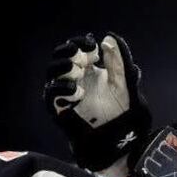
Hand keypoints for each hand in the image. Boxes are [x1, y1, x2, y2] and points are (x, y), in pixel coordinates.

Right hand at [43, 32, 150, 170]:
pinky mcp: (61, 109)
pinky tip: (77, 90)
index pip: (75, 48)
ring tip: (78, 69)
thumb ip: (119, 61)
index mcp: (88, 69)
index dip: (81, 44)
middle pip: (60, 58)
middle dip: (69, 53)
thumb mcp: (124, 82)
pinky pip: (52, 95)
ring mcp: (66, 93)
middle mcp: (74, 79)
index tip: (93, 46)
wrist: (120, 138)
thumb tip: (108, 38)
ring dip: (63, 68)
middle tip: (83, 56)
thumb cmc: (122, 110)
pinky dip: (62, 89)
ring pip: (52, 74)